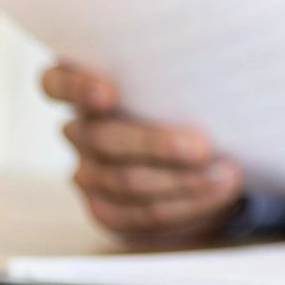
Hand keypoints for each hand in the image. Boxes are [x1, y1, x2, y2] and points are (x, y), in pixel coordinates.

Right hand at [41, 61, 244, 245]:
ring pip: (125, 181)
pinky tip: (216, 192)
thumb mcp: (186, 82)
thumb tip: (214, 69)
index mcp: (87, 90)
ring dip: (182, 181)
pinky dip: (186, 205)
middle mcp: (82, 132)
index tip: (109, 93)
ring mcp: (90, 174)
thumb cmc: (192, 103)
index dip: (77, 87)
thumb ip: (180, 77)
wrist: (207, 155)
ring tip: (226, 174)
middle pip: (102, 139)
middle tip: (203, 147)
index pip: (58, 83)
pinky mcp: (109, 211)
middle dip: (156, 145)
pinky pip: (141, 215)